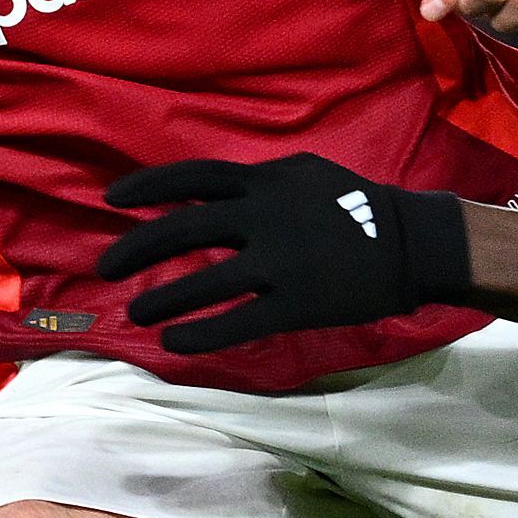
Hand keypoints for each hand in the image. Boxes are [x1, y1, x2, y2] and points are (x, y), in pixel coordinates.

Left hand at [98, 151, 473, 354]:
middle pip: (184, 229)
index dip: (147, 187)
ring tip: (135, 312)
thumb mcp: (303, 174)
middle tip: (106, 268)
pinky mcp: (298, 303)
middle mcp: (266, 215)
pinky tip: (173, 342)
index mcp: (264, 181)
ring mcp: (282, 260)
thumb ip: (254, 182)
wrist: (411, 243)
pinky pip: (238, 321)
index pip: (191, 176)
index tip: (110, 200)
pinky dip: (200, 333)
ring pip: (205, 281)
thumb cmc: (353, 206)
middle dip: (137, 249)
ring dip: (162, 299)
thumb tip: (200, 192)